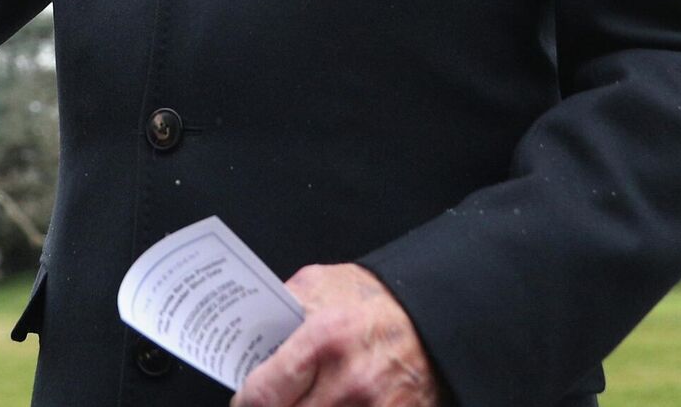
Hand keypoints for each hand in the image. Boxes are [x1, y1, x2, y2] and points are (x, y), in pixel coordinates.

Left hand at [234, 263, 441, 406]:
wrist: (435, 315)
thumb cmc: (375, 300)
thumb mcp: (322, 284)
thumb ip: (281, 307)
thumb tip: (244, 333)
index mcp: (324, 339)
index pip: (263, 395)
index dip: (246, 403)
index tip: (244, 400)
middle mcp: (349, 382)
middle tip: (275, 399)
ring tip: (302, 399)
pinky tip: (331, 403)